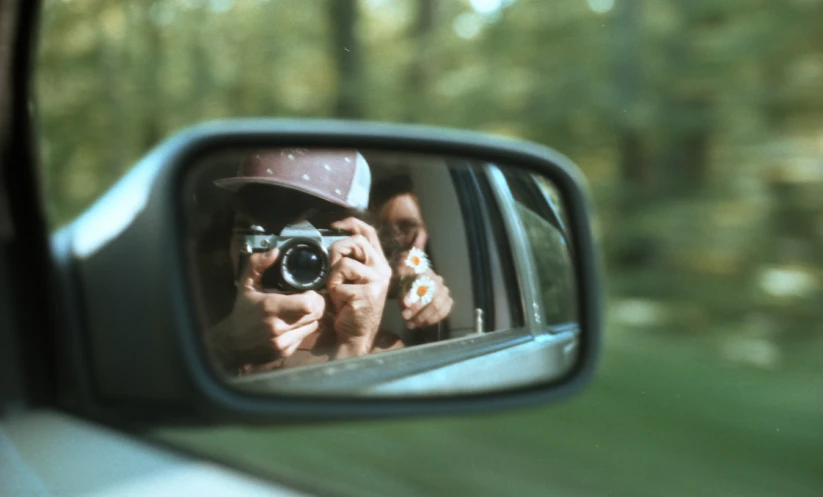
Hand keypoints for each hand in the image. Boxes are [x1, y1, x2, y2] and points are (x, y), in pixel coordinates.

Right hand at [208, 248, 325, 367]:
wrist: (231, 344)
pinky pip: (305, 336)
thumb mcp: (246, 285)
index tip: (308, 291)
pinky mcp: (285, 352)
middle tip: (309, 298)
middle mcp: (278, 326)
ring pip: (313, 325)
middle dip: (316, 304)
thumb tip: (275, 251)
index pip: (308, 304)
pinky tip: (293, 323)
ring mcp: (282, 341)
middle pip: (315, 314)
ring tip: (301, 310)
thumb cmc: (242, 311)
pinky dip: (303, 329)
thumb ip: (258, 265)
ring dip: (311, 317)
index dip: (313, 296)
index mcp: (270, 307)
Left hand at [327, 217, 391, 357]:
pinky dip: (333, 292)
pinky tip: (341, 303)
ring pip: (344, 263)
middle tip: (333, 270)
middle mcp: (383, 270)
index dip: (352, 223)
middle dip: (337, 252)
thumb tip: (333, 239)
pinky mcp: (368, 294)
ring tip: (338, 292)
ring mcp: (377, 282)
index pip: (369, 233)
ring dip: (333, 278)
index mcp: (379, 263)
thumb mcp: (352, 279)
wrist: (356, 335)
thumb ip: (350, 260)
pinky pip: (339, 282)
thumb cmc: (350, 306)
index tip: (334, 225)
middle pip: (356, 243)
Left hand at [399, 266, 453, 329]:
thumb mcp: (398, 279)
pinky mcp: (448, 302)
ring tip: (410, 324)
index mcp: (425, 271)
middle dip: (418, 309)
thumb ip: (401, 285)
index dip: (415, 293)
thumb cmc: (405, 281)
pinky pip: (443, 313)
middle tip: (405, 316)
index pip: (422, 281)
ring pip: (437, 306)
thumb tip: (406, 300)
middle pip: (431, 296)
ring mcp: (444, 291)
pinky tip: (420, 324)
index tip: (405, 304)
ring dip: (423, 317)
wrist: (413, 283)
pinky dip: (432, 320)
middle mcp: (437, 280)